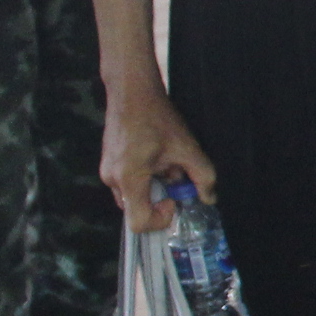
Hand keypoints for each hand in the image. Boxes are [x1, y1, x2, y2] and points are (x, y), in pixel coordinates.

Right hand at [102, 81, 214, 230]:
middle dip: (159, 197)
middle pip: (137, 208)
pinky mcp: (108, 163)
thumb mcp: (187, 148)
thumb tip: (209, 198)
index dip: (160, 220)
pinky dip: (144, 177)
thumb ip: (203, 176)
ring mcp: (106, 171)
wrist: (132, 92)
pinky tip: (154, 156)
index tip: (172, 200)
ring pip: (133, 195)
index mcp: (129, 179)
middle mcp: (112, 179)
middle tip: (173, 175)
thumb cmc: (157, 118)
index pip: (138, 223)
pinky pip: (127, 182)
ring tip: (164, 162)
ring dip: (153, 186)